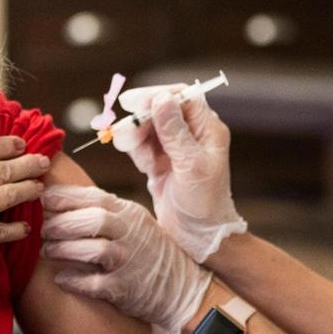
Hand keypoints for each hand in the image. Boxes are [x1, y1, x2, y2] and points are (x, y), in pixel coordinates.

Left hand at [41, 185, 210, 333]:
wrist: (180, 287)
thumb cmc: (148, 251)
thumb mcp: (134, 221)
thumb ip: (106, 210)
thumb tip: (62, 200)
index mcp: (129, 213)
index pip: (95, 197)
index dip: (66, 197)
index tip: (43, 200)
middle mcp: (131, 234)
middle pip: (94, 220)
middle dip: (62, 223)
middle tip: (42, 229)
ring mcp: (130, 261)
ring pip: (95, 250)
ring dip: (65, 250)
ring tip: (47, 251)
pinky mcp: (126, 288)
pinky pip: (95, 284)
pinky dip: (74, 281)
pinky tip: (61, 279)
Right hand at [113, 88, 246, 262]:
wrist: (198, 238)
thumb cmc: (204, 204)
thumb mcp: (192, 165)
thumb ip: (175, 132)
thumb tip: (162, 99)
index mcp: (208, 130)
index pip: (182, 98)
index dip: (157, 96)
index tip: (133, 102)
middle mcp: (192, 135)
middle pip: (160, 110)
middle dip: (141, 118)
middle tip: (124, 130)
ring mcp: (175, 148)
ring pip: (148, 127)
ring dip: (136, 135)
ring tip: (134, 152)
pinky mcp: (160, 162)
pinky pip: (142, 145)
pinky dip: (136, 150)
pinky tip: (142, 163)